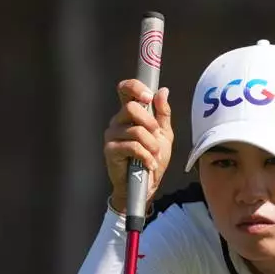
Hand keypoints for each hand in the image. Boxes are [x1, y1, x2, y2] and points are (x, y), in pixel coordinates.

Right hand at [104, 80, 173, 212]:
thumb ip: (163, 113)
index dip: (135, 87)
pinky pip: (132, 146)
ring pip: (136, 130)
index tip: (149, 97)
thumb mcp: (163, 135)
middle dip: (150, 123)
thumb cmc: (153, 159)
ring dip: (152, 145)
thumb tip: (163, 91)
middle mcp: (118, 121)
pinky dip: (146, 156)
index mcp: (130, 114)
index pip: (125, 89)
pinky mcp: (110, 150)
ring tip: (154, 156)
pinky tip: (149, 164)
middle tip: (157, 137)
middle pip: (132, 107)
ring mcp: (112, 135)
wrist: (146, 186)